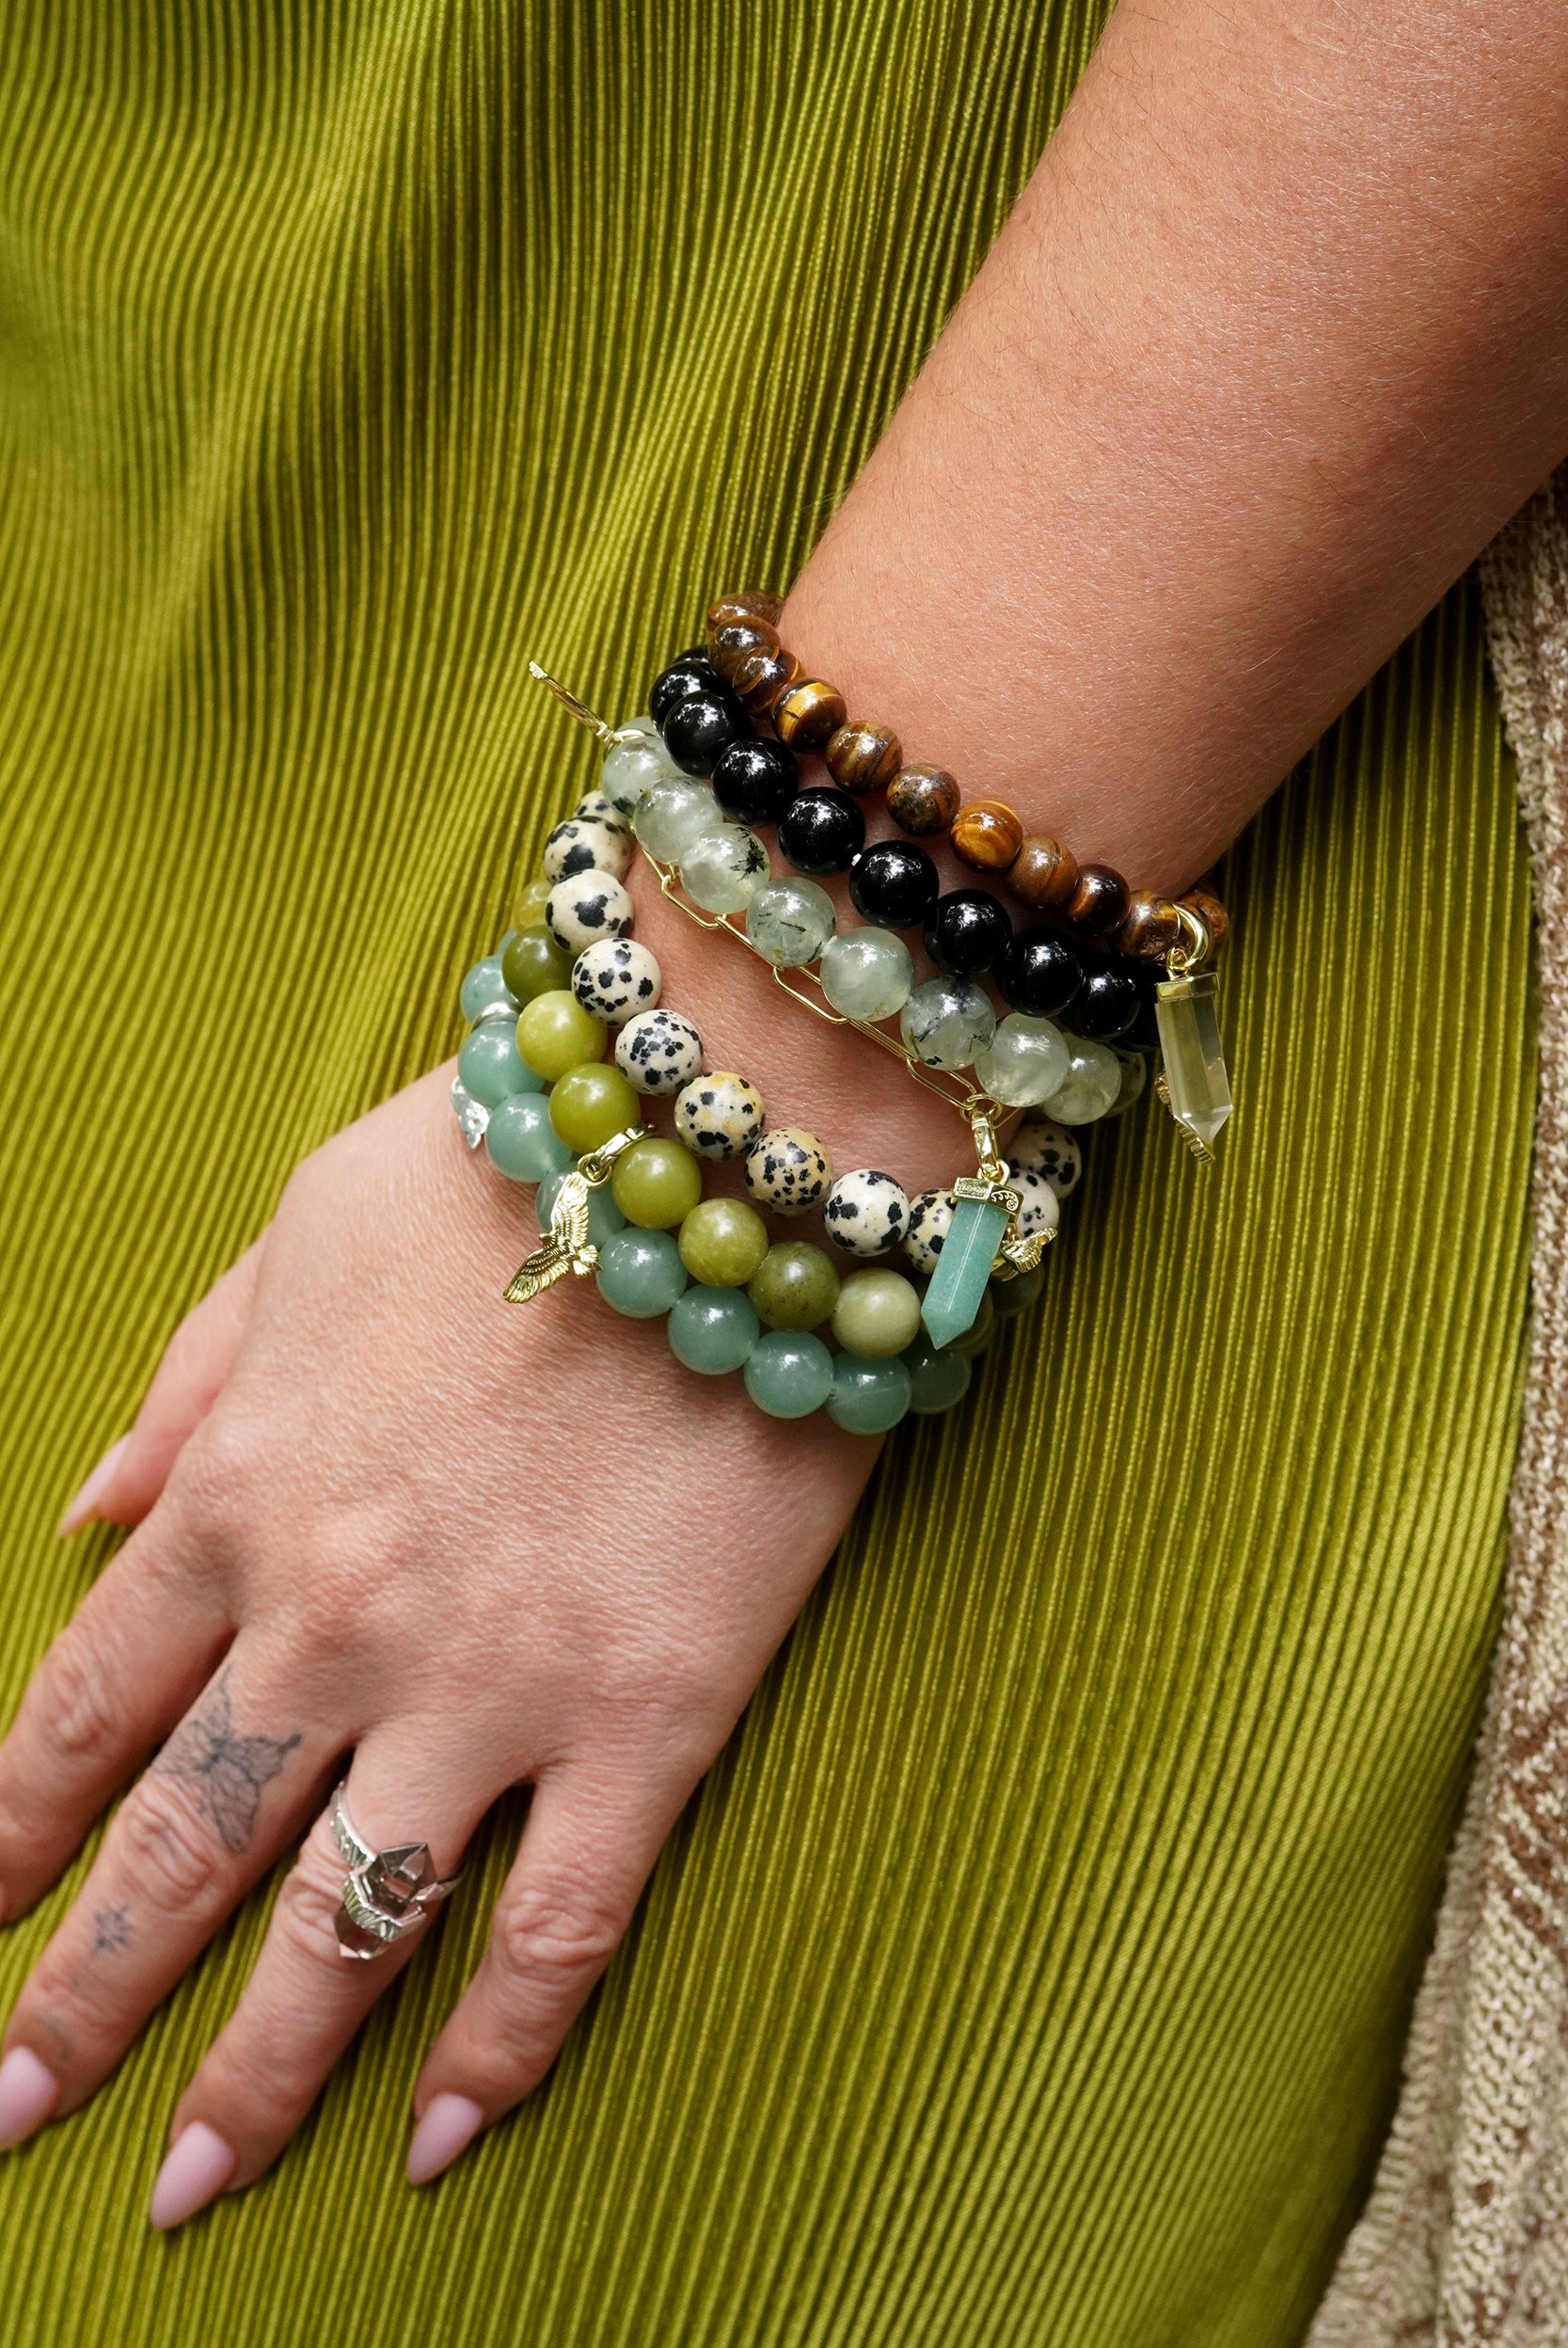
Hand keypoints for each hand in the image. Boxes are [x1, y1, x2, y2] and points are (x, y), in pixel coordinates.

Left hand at [0, 1064, 883, 2223]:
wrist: (730, 1147)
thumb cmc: (511, 1164)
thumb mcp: (301, 1233)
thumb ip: (190, 1383)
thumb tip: (83, 1513)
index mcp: (241, 1497)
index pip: (82, 1709)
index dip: (7, 1831)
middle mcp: (334, 1622)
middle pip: (179, 1853)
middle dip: (79, 2000)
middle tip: (11, 2115)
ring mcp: (489, 1687)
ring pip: (343, 1927)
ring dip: (252, 2075)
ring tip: (185, 2184)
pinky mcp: (646, 1720)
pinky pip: (558, 1928)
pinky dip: (498, 2050)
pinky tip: (438, 2139)